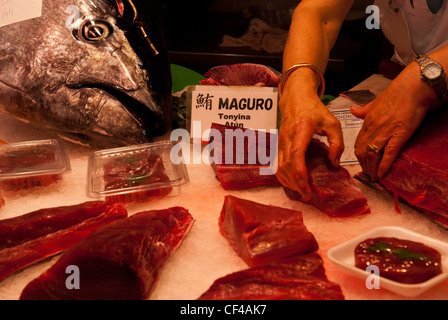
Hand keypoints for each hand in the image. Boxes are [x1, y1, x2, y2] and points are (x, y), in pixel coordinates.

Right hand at [276, 92, 343, 200]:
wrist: (296, 99)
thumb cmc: (315, 111)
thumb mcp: (333, 123)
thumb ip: (337, 143)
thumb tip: (334, 164)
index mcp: (301, 129)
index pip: (296, 154)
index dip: (299, 172)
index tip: (306, 186)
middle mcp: (287, 137)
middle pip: (285, 165)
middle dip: (295, 183)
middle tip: (306, 195)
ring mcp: (280, 142)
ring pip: (279, 167)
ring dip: (288, 182)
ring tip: (301, 191)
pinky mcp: (278, 146)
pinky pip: (277, 165)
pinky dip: (283, 177)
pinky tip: (293, 183)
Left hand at [351, 65, 436, 179]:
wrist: (412, 87)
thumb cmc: (396, 93)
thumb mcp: (375, 102)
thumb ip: (363, 110)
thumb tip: (352, 111)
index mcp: (367, 121)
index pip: (358, 143)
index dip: (358, 156)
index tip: (361, 164)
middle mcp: (374, 128)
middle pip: (362, 151)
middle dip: (364, 165)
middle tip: (367, 174)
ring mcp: (386, 132)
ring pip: (373, 154)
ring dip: (372, 168)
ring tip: (374, 178)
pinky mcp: (399, 134)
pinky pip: (389, 153)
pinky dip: (384, 165)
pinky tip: (382, 174)